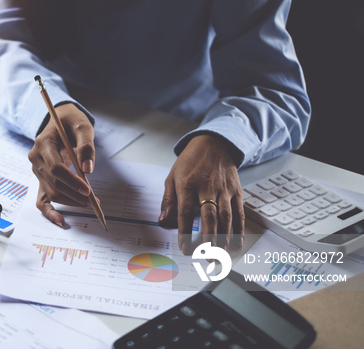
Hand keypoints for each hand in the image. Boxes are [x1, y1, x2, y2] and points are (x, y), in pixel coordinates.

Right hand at [28, 103, 94, 225]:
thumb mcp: (82, 126)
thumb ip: (86, 146)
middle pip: (54, 183)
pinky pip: (41, 199)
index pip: (56, 168)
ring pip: (52, 192)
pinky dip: (50, 211)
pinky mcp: (41, 178)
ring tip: (90, 203)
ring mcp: (37, 170)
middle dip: (75, 194)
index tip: (88, 191)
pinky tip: (61, 221)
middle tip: (94, 200)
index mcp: (42, 143)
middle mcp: (36, 158)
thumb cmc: (71, 123)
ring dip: (70, 201)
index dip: (72, 182)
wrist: (60, 121)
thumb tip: (88, 170)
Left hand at [158, 134, 244, 253]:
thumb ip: (168, 201)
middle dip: (209, 239)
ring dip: (224, 237)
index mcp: (187, 184)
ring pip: (226, 217)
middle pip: (209, 217)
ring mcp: (224, 189)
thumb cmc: (190, 163)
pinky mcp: (236, 191)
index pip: (185, 212)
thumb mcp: (172, 177)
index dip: (185, 231)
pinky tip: (237, 241)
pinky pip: (238, 212)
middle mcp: (207, 187)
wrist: (214, 144)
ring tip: (221, 254)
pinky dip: (239, 228)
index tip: (184, 248)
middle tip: (207, 257)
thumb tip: (163, 221)